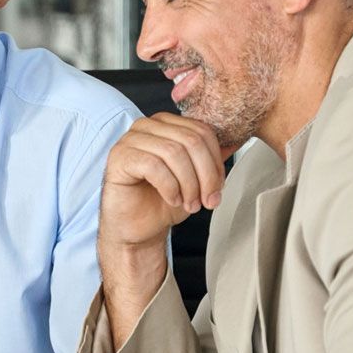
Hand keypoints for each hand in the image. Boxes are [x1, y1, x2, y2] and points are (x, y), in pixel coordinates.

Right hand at [97, 113, 228, 340]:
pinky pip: (153, 165)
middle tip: (207, 201)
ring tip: (190, 204)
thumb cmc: (163, 201)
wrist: (138, 228)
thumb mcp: (196, 178)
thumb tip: (233, 145)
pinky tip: (172, 200)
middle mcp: (147, 126)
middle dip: (206, 175)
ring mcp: (130, 140)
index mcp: (167, 124)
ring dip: (189, 184)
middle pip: (191, 140)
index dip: (216, 162)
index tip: (217, 190)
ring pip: (173, 152)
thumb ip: (210, 159)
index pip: (202, 132)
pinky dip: (170, 187)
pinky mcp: (119, 157)